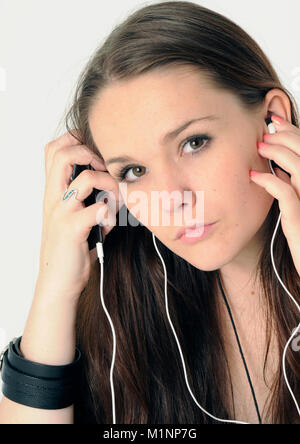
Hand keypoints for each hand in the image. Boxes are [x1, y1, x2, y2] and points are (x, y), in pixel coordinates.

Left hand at [250, 115, 299, 276]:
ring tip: (261, 145)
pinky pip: (287, 194)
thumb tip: (280, 171)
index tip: (276, 123)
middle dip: (287, 137)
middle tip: (267, 130)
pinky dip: (270, 181)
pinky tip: (255, 176)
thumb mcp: (298, 209)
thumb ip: (294, 189)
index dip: (294, 134)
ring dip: (279, 153)